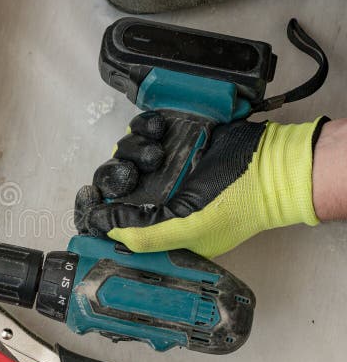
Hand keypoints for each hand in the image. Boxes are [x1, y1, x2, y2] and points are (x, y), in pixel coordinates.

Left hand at [75, 114, 326, 257]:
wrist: (272, 165)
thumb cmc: (236, 203)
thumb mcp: (190, 230)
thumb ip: (147, 234)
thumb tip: (106, 228)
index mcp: (156, 222)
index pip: (113, 217)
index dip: (97, 208)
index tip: (89, 199)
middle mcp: (156, 194)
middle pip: (113, 181)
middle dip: (117, 174)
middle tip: (133, 172)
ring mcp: (164, 165)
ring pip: (125, 152)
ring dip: (133, 148)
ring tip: (157, 153)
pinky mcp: (172, 137)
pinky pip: (142, 128)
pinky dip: (144, 126)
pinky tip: (160, 130)